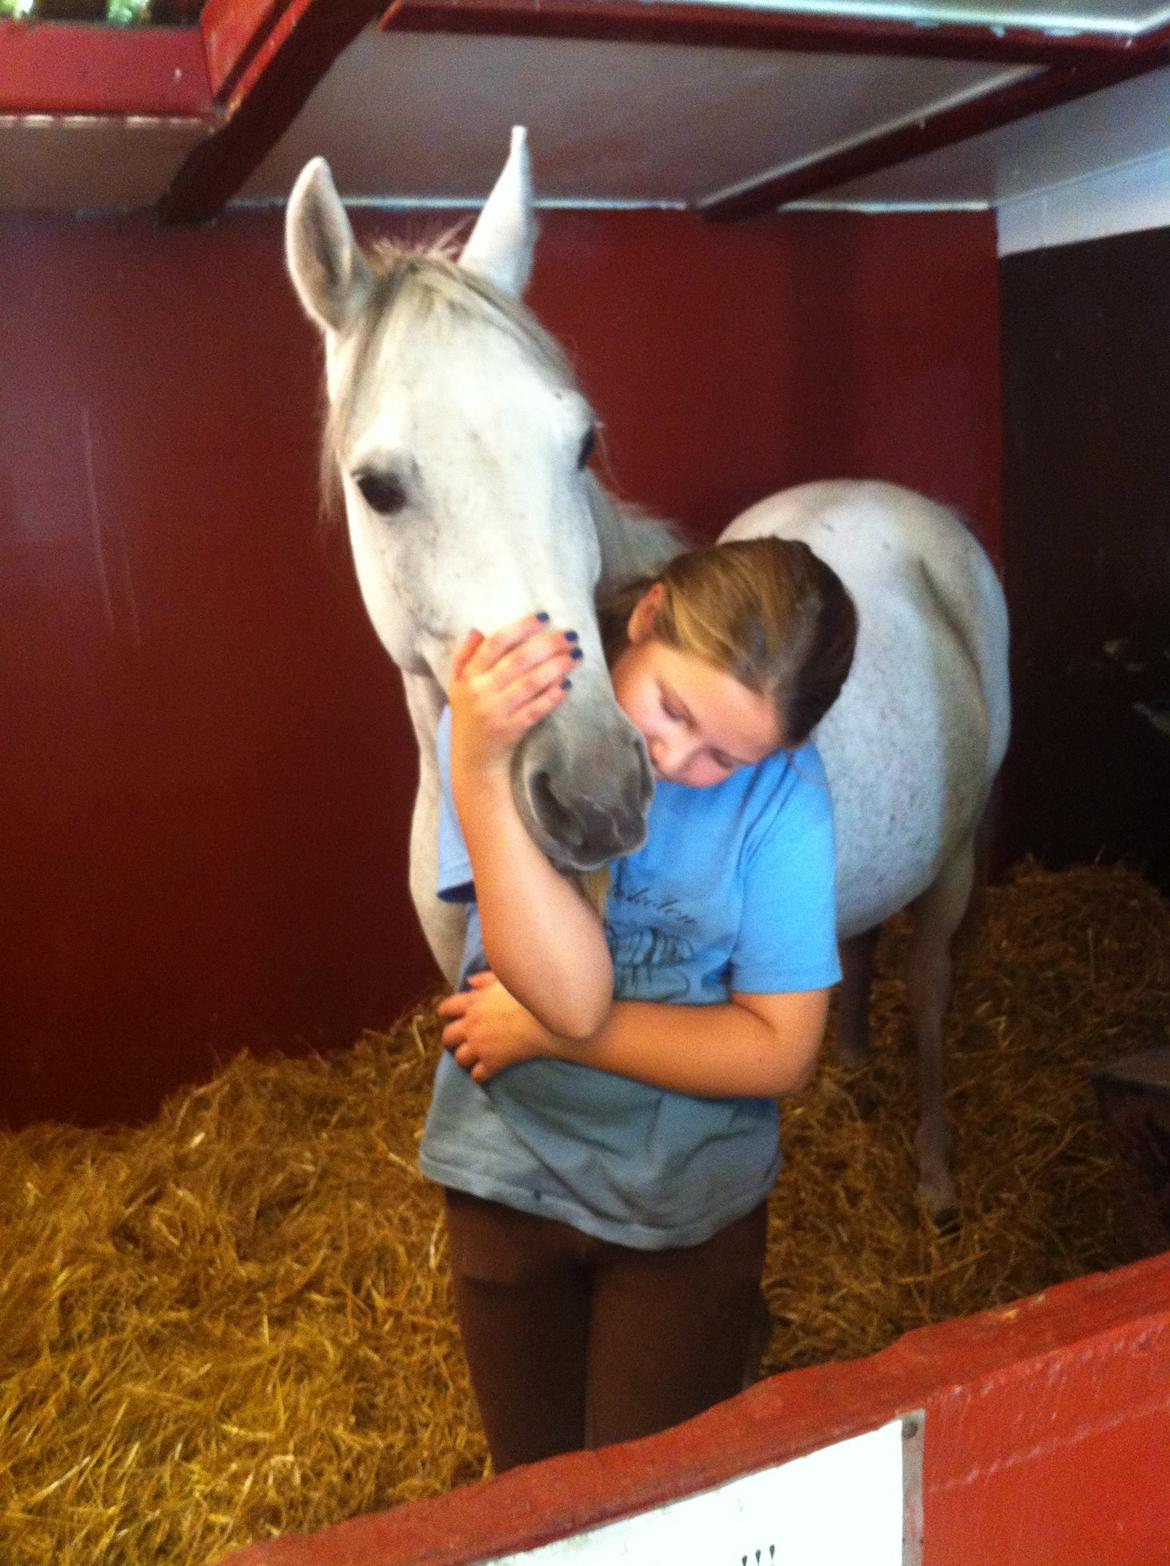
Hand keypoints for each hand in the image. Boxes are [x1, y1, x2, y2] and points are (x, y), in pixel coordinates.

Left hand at [436, 971, 559, 1083]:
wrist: (549, 1018)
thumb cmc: (530, 994)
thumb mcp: (505, 979)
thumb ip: (484, 978)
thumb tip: (469, 981)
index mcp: (473, 1003)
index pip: (446, 1009)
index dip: (446, 1013)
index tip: (450, 1017)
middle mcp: (472, 1025)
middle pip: (448, 1037)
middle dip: (451, 1040)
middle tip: (459, 1042)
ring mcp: (480, 1046)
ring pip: (459, 1059)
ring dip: (464, 1059)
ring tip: (472, 1059)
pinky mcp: (493, 1063)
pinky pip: (477, 1075)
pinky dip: (479, 1075)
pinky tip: (485, 1072)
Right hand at [448, 615, 580, 782]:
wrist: (472, 760)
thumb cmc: (468, 716)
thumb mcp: (457, 686)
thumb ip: (464, 657)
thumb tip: (477, 630)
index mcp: (469, 677)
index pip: (496, 644)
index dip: (520, 628)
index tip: (544, 617)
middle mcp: (480, 692)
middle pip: (518, 661)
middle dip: (548, 645)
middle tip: (572, 635)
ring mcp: (495, 712)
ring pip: (530, 683)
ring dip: (556, 667)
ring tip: (576, 656)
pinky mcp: (510, 731)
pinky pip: (535, 710)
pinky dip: (552, 696)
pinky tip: (567, 685)